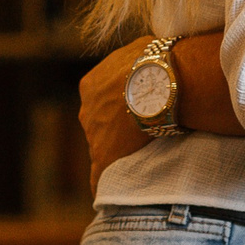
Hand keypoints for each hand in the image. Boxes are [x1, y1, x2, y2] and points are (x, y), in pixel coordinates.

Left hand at [78, 38, 155, 191]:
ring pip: (102, 146)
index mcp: (92, 84)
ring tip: (134, 158)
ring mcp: (94, 134)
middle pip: (98, 123)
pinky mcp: (105, 155)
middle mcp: (87, 110)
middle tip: (136, 133)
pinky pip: (99, 173)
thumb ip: (137, 60)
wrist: (157, 82)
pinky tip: (103, 194)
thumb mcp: (142, 50)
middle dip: (114, 128)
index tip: (133, 110)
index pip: (102, 100)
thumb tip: (148, 58)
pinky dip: (102, 182)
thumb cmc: (154, 61)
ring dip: (116, 151)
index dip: (118, 106)